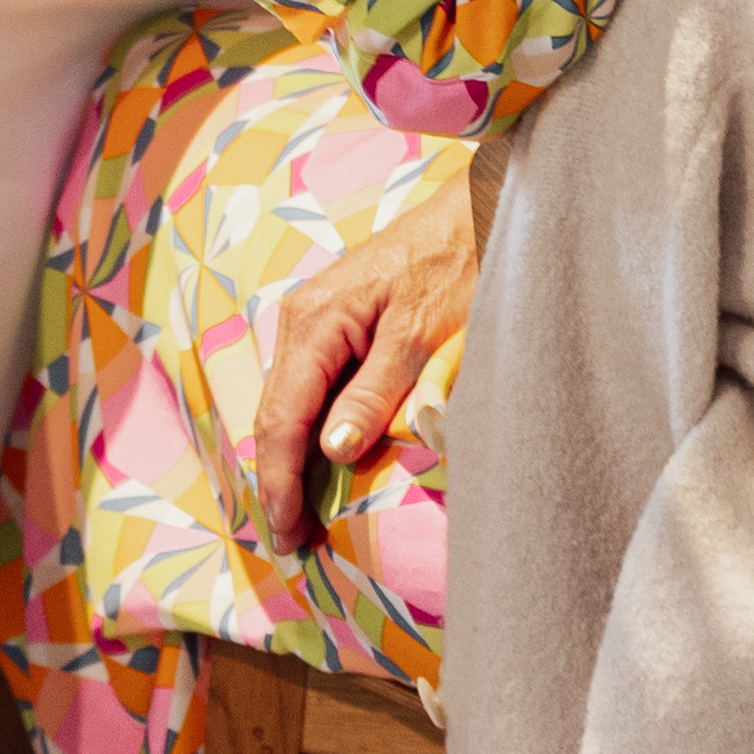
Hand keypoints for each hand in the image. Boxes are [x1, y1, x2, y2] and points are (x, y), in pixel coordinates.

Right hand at [251, 171, 478, 550]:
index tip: (290, 535)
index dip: (280, 483)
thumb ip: (374, 393)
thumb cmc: (457, 265)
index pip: (281, 418)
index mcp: (314, 321)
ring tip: (304, 515)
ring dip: (294, 459)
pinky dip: (311, 431)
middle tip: (293, 542)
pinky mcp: (336, 324)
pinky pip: (311, 388)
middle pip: (275, 414)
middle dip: (279, 480)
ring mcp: (314, 319)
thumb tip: (330, 451)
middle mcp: (301, 319)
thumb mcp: (422, 337)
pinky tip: (323, 463)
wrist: (478, 211)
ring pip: (289, 403)